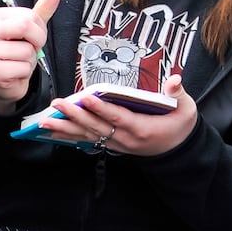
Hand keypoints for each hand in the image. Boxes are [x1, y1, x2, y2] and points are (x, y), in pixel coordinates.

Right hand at [0, 0, 60, 108]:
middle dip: (37, 41)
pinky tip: (16, 72)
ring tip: (20, 61)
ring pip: (26, 51)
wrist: (6, 79)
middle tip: (31, 48)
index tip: (32, 37)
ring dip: (30, 60)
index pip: (28, 16)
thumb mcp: (30, 28)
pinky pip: (23, 69)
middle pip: (25, 27)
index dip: (39, 29)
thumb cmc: (17, 50)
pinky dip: (25, 73)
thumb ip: (43, 9)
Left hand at [50, 74, 196, 156]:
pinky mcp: (112, 145)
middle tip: (57, 104)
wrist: (179, 151)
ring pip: (87, 136)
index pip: (117, 117)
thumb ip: (178, 94)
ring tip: (45, 122)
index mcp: (142, 128)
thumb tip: (175, 79)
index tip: (85, 98)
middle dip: (75, 115)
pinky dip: (69, 137)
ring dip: (66, 129)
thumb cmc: (180, 127)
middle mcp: (125, 139)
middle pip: (96, 127)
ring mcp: (117, 144)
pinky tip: (53, 133)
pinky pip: (87, 141)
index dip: (101, 109)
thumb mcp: (186, 110)